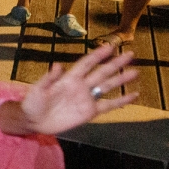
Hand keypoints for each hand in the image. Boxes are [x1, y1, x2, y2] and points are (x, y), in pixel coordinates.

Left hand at [15, 44, 137, 133]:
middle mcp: (81, 86)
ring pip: (108, 86)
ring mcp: (87, 98)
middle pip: (102, 72)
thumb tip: (58, 65)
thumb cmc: (33, 103)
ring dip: (121, 79)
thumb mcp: (38, 89)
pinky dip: (121, 101)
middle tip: (130, 54)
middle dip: (116, 63)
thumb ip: (49, 79)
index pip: (87, 63)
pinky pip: (109, 105)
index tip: (110, 46)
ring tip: (136, 72)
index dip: (98, 55)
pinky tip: (133, 95)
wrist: (34, 121)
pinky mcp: (90, 112)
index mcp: (69, 78)